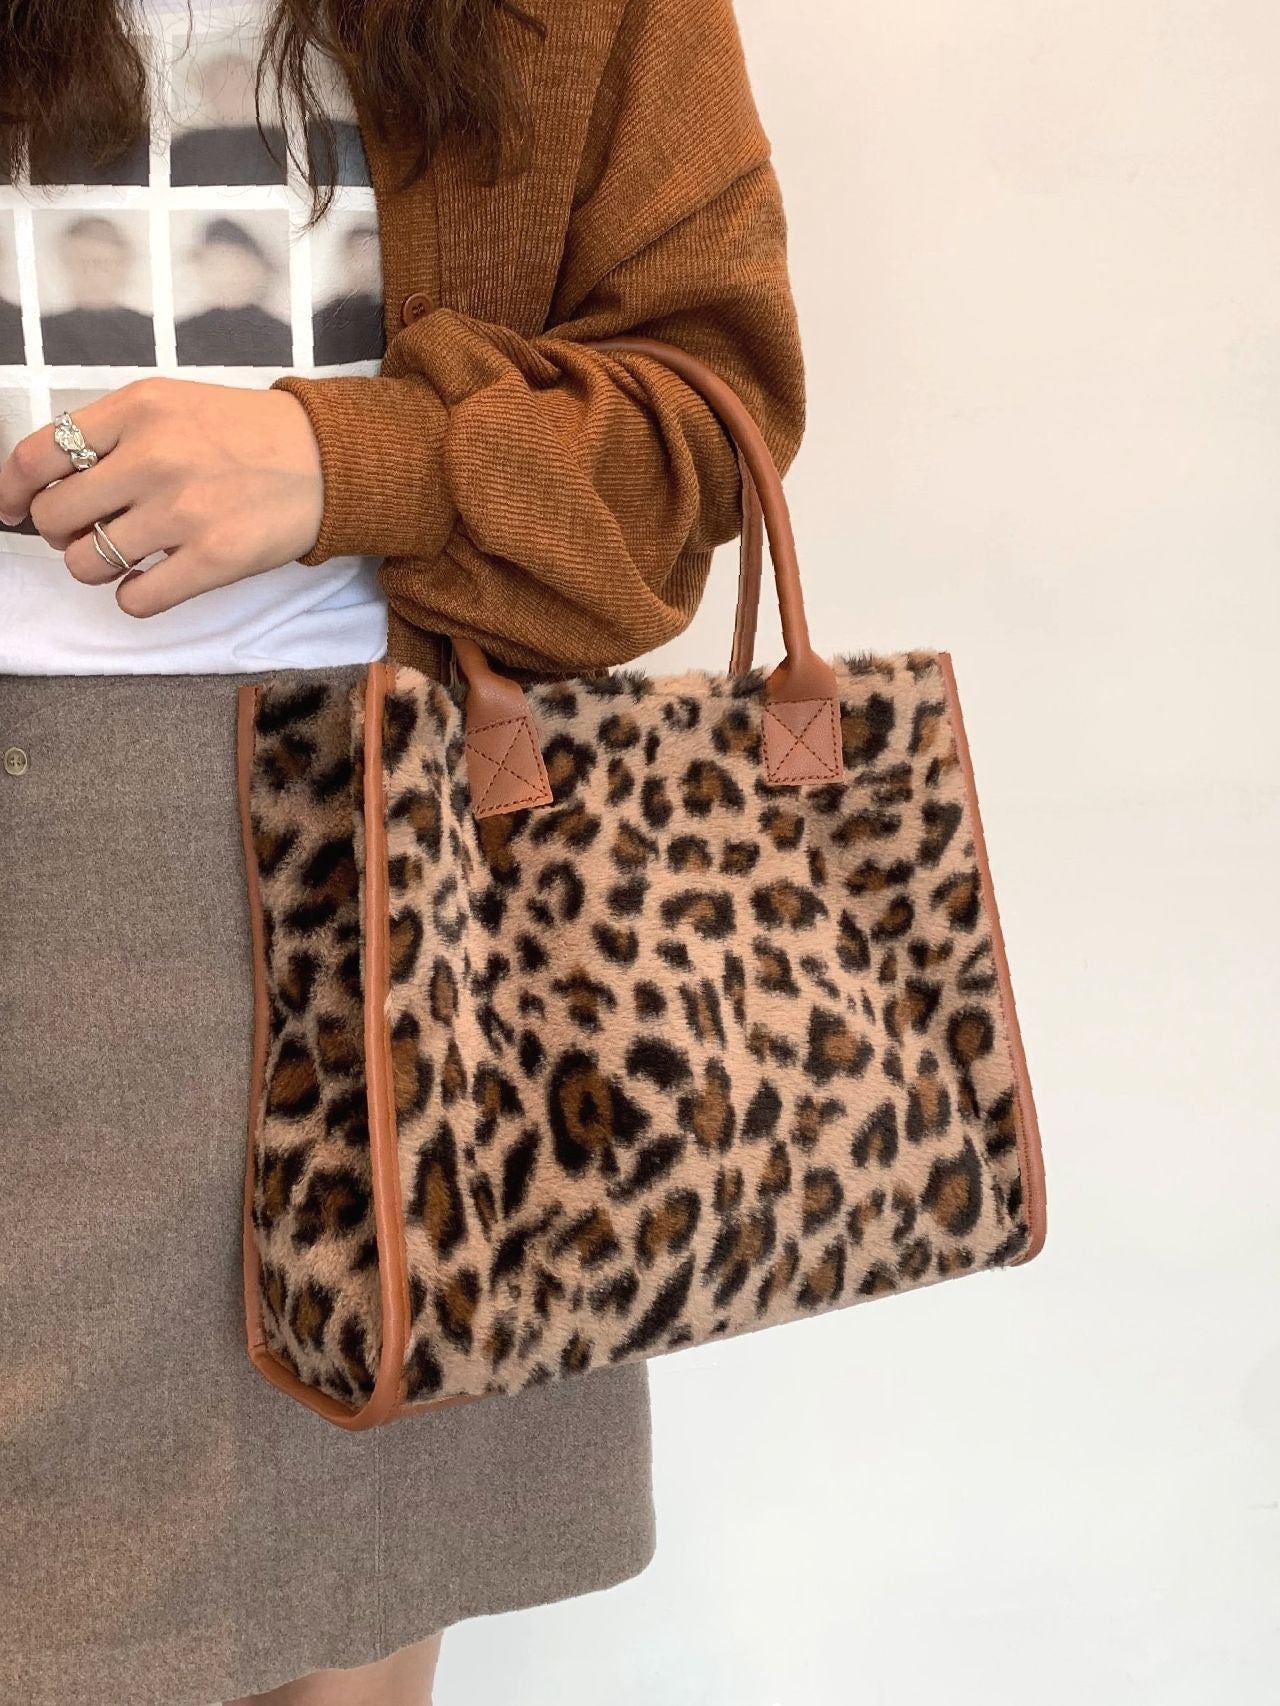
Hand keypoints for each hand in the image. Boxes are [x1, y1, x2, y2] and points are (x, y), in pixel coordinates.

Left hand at [0, 378, 324, 616]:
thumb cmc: (246, 434)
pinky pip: (136, 599)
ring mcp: (182, 512)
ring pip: (86, 563)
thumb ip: (114, 433)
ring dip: (92, 567)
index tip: (11, 507)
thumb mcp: (173, 404)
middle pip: (53, 517)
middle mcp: (152, 458)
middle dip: (58, 531)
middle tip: (86, 530)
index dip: (12, 489)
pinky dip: (131, 596)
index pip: (39, 455)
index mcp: (137, 410)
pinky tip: (150, 580)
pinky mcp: (213, 560)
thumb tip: (49, 484)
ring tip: (121, 556)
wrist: (328, 460)